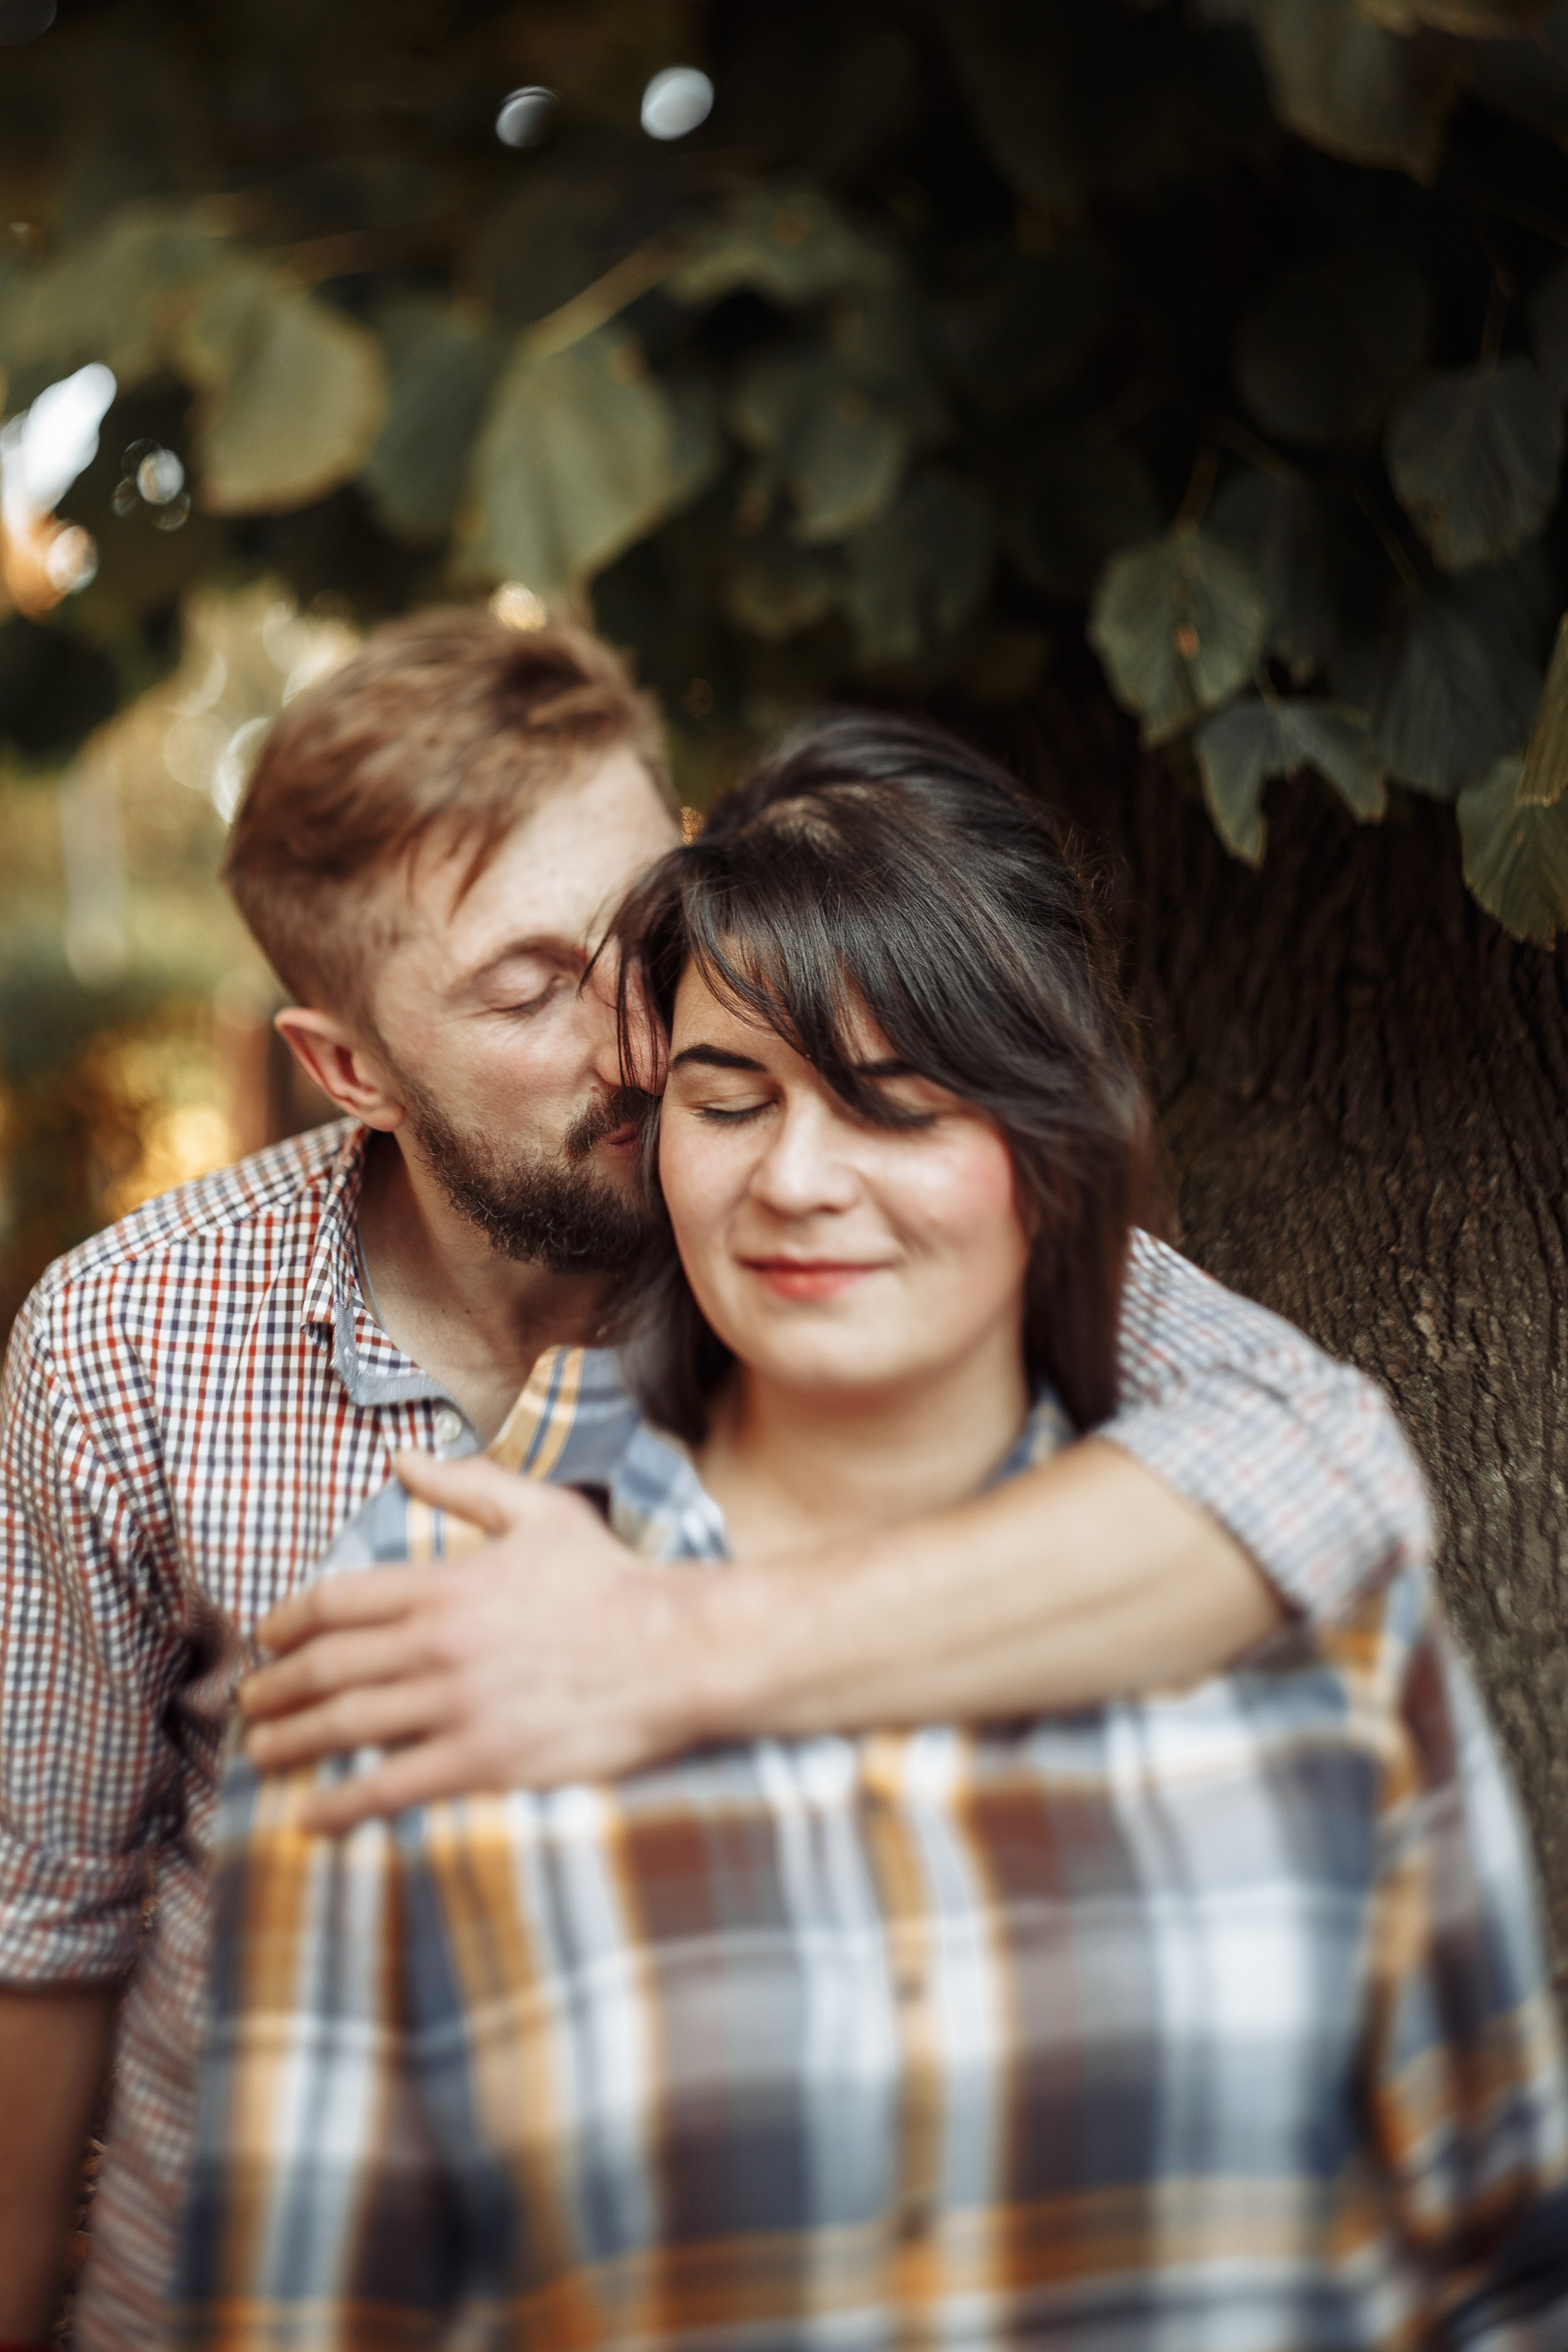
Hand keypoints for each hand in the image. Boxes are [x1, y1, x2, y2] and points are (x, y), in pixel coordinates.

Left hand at [239, 1452, 725, 1829]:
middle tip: (248, 1703)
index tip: (266, 1638)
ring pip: (347, 1726)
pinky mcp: (483, 1761)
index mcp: (447, 1584)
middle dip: (275, 1687)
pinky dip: (339, 1805)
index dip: (287, 1621)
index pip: (337, 1602)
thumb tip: (403, 1460)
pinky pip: (390, 1786)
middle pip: (327, 1667)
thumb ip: (468, 1484)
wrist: (675, 1651)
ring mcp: (458, 1706)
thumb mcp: (543, 1512)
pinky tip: (308, 1818)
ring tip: (262, 1751)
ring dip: (291, 1741)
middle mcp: (440, 1645)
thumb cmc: (611, 1581)